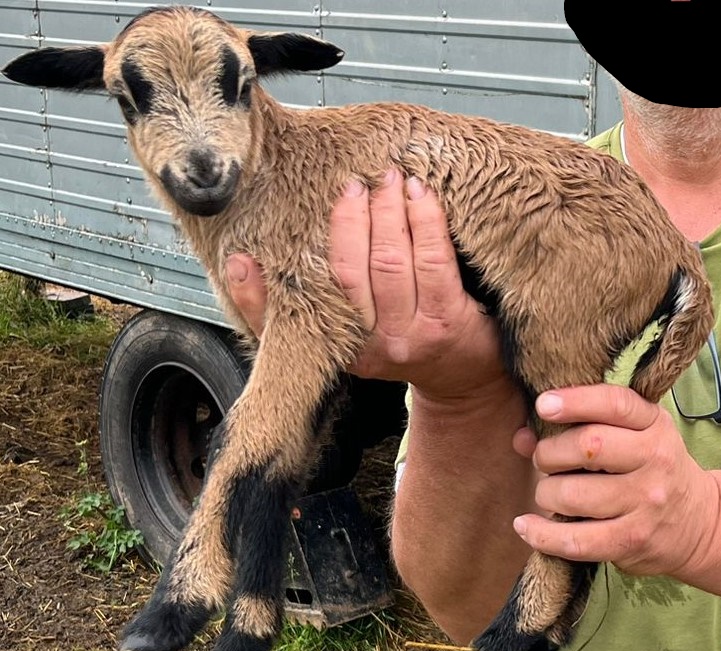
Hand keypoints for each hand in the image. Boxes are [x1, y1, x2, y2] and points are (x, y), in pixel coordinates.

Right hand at [226, 168, 508, 401]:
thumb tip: (236, 263)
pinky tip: (421, 196)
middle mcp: (372, 345)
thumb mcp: (327, 337)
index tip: (318, 198)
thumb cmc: (392, 343)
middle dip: (356, 217)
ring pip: (393, 262)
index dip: (319, 242)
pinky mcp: (449, 322)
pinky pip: (434, 262)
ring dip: (390, 212)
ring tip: (390, 178)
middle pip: (354, 271)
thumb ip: (274, 308)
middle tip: (358, 179)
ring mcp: (412, 335)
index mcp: (336, 345)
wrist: (456, 374)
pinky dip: (426, 221)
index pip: (314, 291)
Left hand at [511, 384, 720, 582]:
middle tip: (545, 460)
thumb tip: (522, 438)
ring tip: (548, 492)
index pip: (615, 404)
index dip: (575, 401)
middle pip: (588, 445)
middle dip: (549, 452)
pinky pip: (576, 540)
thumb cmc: (645, 468)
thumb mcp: (628, 435)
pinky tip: (525, 526)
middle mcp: (654, 459)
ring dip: (545, 492)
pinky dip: (542, 534)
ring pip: (574, 494)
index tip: (543, 404)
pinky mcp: (632, 541)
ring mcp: (645, 503)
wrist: (698, 522)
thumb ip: (576, 427)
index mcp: (652, 424)